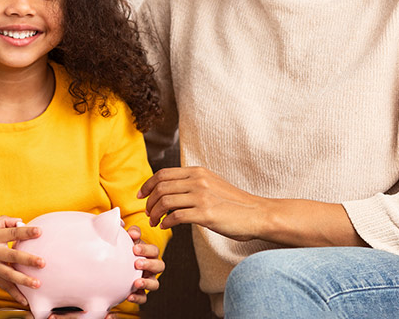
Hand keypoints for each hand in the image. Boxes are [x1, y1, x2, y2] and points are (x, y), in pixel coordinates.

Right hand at [0, 216, 43, 306]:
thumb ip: (4, 221)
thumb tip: (21, 221)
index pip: (11, 233)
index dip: (25, 232)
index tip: (39, 231)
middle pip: (12, 256)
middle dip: (28, 259)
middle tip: (42, 262)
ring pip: (9, 275)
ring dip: (24, 280)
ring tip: (37, 283)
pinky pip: (5, 287)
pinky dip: (15, 295)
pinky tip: (26, 300)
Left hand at [123, 225, 164, 306]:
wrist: (112, 272)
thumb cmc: (122, 253)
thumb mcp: (124, 242)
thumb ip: (127, 234)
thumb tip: (125, 227)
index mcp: (148, 254)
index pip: (153, 250)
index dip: (146, 248)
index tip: (134, 246)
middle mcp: (151, 267)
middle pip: (159, 265)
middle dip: (149, 263)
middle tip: (137, 262)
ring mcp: (147, 281)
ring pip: (155, 284)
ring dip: (147, 283)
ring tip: (136, 283)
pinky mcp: (140, 294)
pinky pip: (143, 298)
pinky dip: (138, 298)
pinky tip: (129, 297)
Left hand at [138, 167, 267, 241]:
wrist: (256, 214)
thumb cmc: (234, 203)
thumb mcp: (212, 184)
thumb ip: (193, 183)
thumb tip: (170, 190)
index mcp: (198, 171)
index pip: (163, 173)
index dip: (148, 185)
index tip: (141, 196)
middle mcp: (198, 180)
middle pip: (160, 187)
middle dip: (148, 201)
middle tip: (147, 213)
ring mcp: (202, 196)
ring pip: (165, 201)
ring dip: (155, 213)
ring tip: (154, 221)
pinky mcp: (206, 214)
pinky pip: (176, 216)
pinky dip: (166, 222)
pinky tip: (166, 227)